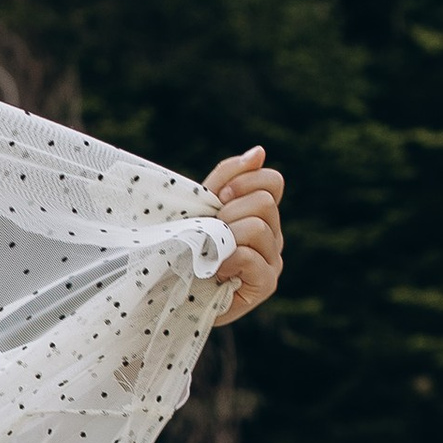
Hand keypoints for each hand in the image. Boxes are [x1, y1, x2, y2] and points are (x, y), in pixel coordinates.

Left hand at [201, 152, 283, 325]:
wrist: (168, 290)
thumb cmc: (185, 247)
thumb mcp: (201, 206)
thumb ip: (228, 177)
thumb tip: (259, 152)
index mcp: (261, 214)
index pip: (273, 181)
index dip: (244, 182)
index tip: (219, 197)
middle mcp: (274, 235)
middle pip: (264, 203)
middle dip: (228, 213)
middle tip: (209, 233)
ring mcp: (273, 260)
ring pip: (258, 228)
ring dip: (225, 237)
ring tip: (210, 254)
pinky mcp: (266, 283)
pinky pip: (250, 257)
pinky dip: (226, 260)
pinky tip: (215, 270)